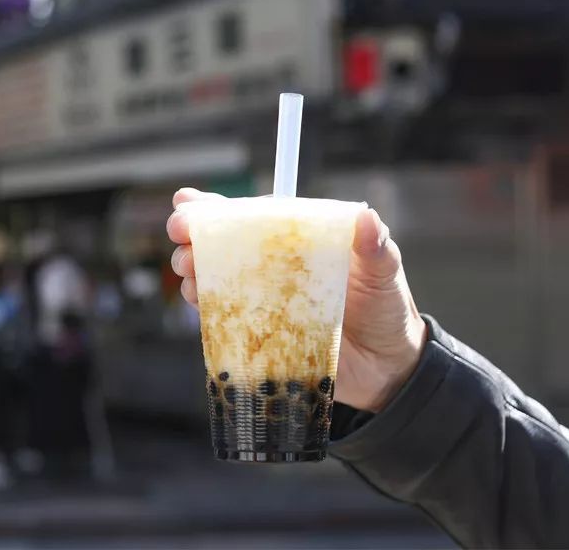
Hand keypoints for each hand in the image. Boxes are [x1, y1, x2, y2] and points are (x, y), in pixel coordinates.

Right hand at [166, 188, 426, 412]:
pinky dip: (205, 307)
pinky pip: (223, 318)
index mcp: (296, 243)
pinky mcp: (258, 335)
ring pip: (214, 278)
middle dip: (193, 235)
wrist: (388, 368)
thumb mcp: (385, 272)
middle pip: (222, 245)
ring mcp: (262, 302)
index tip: (188, 201)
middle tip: (179, 232)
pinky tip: (197, 299)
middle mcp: (273, 269)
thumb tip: (366, 218)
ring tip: (189, 269)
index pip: (251, 218)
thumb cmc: (386, 309)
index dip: (215, 209)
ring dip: (194, 270)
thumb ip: (376, 246)